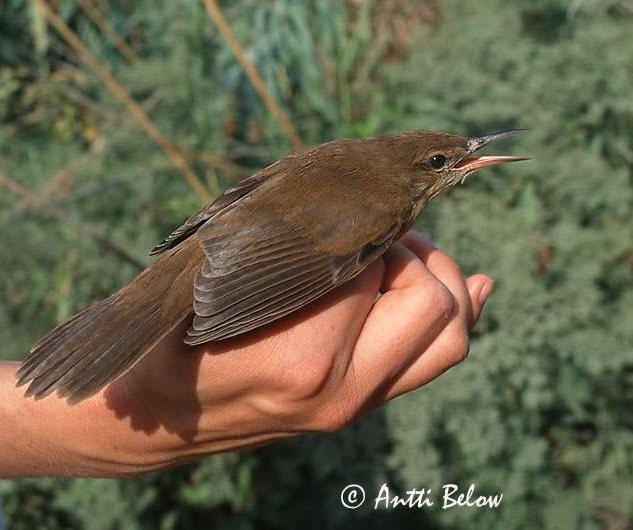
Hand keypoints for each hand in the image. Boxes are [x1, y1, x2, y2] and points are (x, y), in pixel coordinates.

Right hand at [89, 231, 492, 473]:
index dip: (370, 228)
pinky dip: (459, 319)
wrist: (160, 417)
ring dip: (443, 284)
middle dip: (419, 253)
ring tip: (409, 257)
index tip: (350, 214)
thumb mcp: (212, 282)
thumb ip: (287, 253)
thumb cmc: (174, 338)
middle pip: (434, 304)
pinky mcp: (358, 408)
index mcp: (302, 354)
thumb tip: (359, 219)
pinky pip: (432, 364)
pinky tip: (471, 288)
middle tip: (385, 234)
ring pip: (449, 339)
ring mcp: (354, 405)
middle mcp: (341, 387)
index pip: (378, 267)